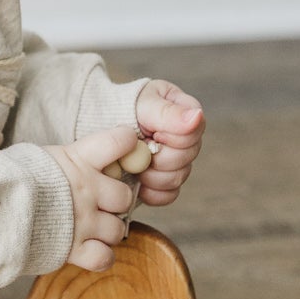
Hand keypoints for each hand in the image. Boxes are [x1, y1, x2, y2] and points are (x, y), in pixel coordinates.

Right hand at [42, 125, 139, 273]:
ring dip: (107, 232)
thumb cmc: (6, 179)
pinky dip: (100, 257)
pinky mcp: (74, 249)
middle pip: (125, 196)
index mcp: (77, 160)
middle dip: (116, 203)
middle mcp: (86, 190)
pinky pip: (104, 257)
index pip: (119, 141)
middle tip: (100, 204)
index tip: (126, 147)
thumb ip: (62, 161)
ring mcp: (83, 221)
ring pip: (118, 230)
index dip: (126, 143)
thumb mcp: (35, 157)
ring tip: (89, 229)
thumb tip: (71, 159)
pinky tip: (90, 250)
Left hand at [133, 79, 204, 207]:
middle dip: (158, 156)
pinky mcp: (163, 182)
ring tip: (133, 162)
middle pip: (186, 158)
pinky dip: (150, 191)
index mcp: (187, 114)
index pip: (193, 133)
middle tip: (139, 148)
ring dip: (151, 174)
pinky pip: (167, 195)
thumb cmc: (122, 106)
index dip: (171, 137)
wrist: (102, 124)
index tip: (150, 132)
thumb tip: (197, 117)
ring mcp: (177, 162)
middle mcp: (187, 140)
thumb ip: (168, 112)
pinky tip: (137, 181)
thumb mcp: (143, 104)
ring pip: (176, 179)